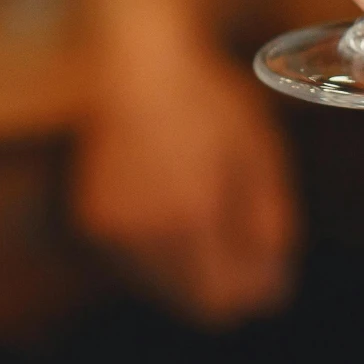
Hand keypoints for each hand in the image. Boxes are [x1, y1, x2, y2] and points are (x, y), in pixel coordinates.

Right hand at [74, 20, 300, 325]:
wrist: (137, 61)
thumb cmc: (208, 99)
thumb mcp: (261, 153)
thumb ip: (271, 225)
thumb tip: (273, 281)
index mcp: (191, 217)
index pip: (223, 299)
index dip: (253, 290)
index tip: (271, 266)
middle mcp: (143, 232)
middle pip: (192, 302)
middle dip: (224, 283)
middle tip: (245, 242)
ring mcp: (110, 228)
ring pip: (161, 286)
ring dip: (189, 269)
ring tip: (205, 212)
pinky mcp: (90, 218)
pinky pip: (134, 262)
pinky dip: (158, 249)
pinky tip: (170, 203)